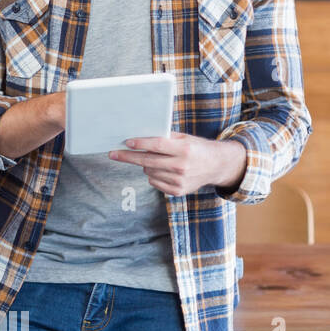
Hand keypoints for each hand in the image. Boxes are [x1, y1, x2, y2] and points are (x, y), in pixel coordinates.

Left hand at [108, 132, 247, 196]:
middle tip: (112, 154)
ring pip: (148, 171)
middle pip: (147, 161)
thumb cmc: (196, 148)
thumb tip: (138, 138)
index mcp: (185, 149)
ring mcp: (180, 181)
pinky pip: (153, 182)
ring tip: (157, 160)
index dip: (140, 144)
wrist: (217, 165)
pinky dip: (153, 175)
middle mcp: (182, 166)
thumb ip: (164, 138)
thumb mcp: (184, 138)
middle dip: (128, 157)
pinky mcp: (178, 191)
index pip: (157, 146)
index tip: (126, 142)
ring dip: (146, 164)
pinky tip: (162, 170)